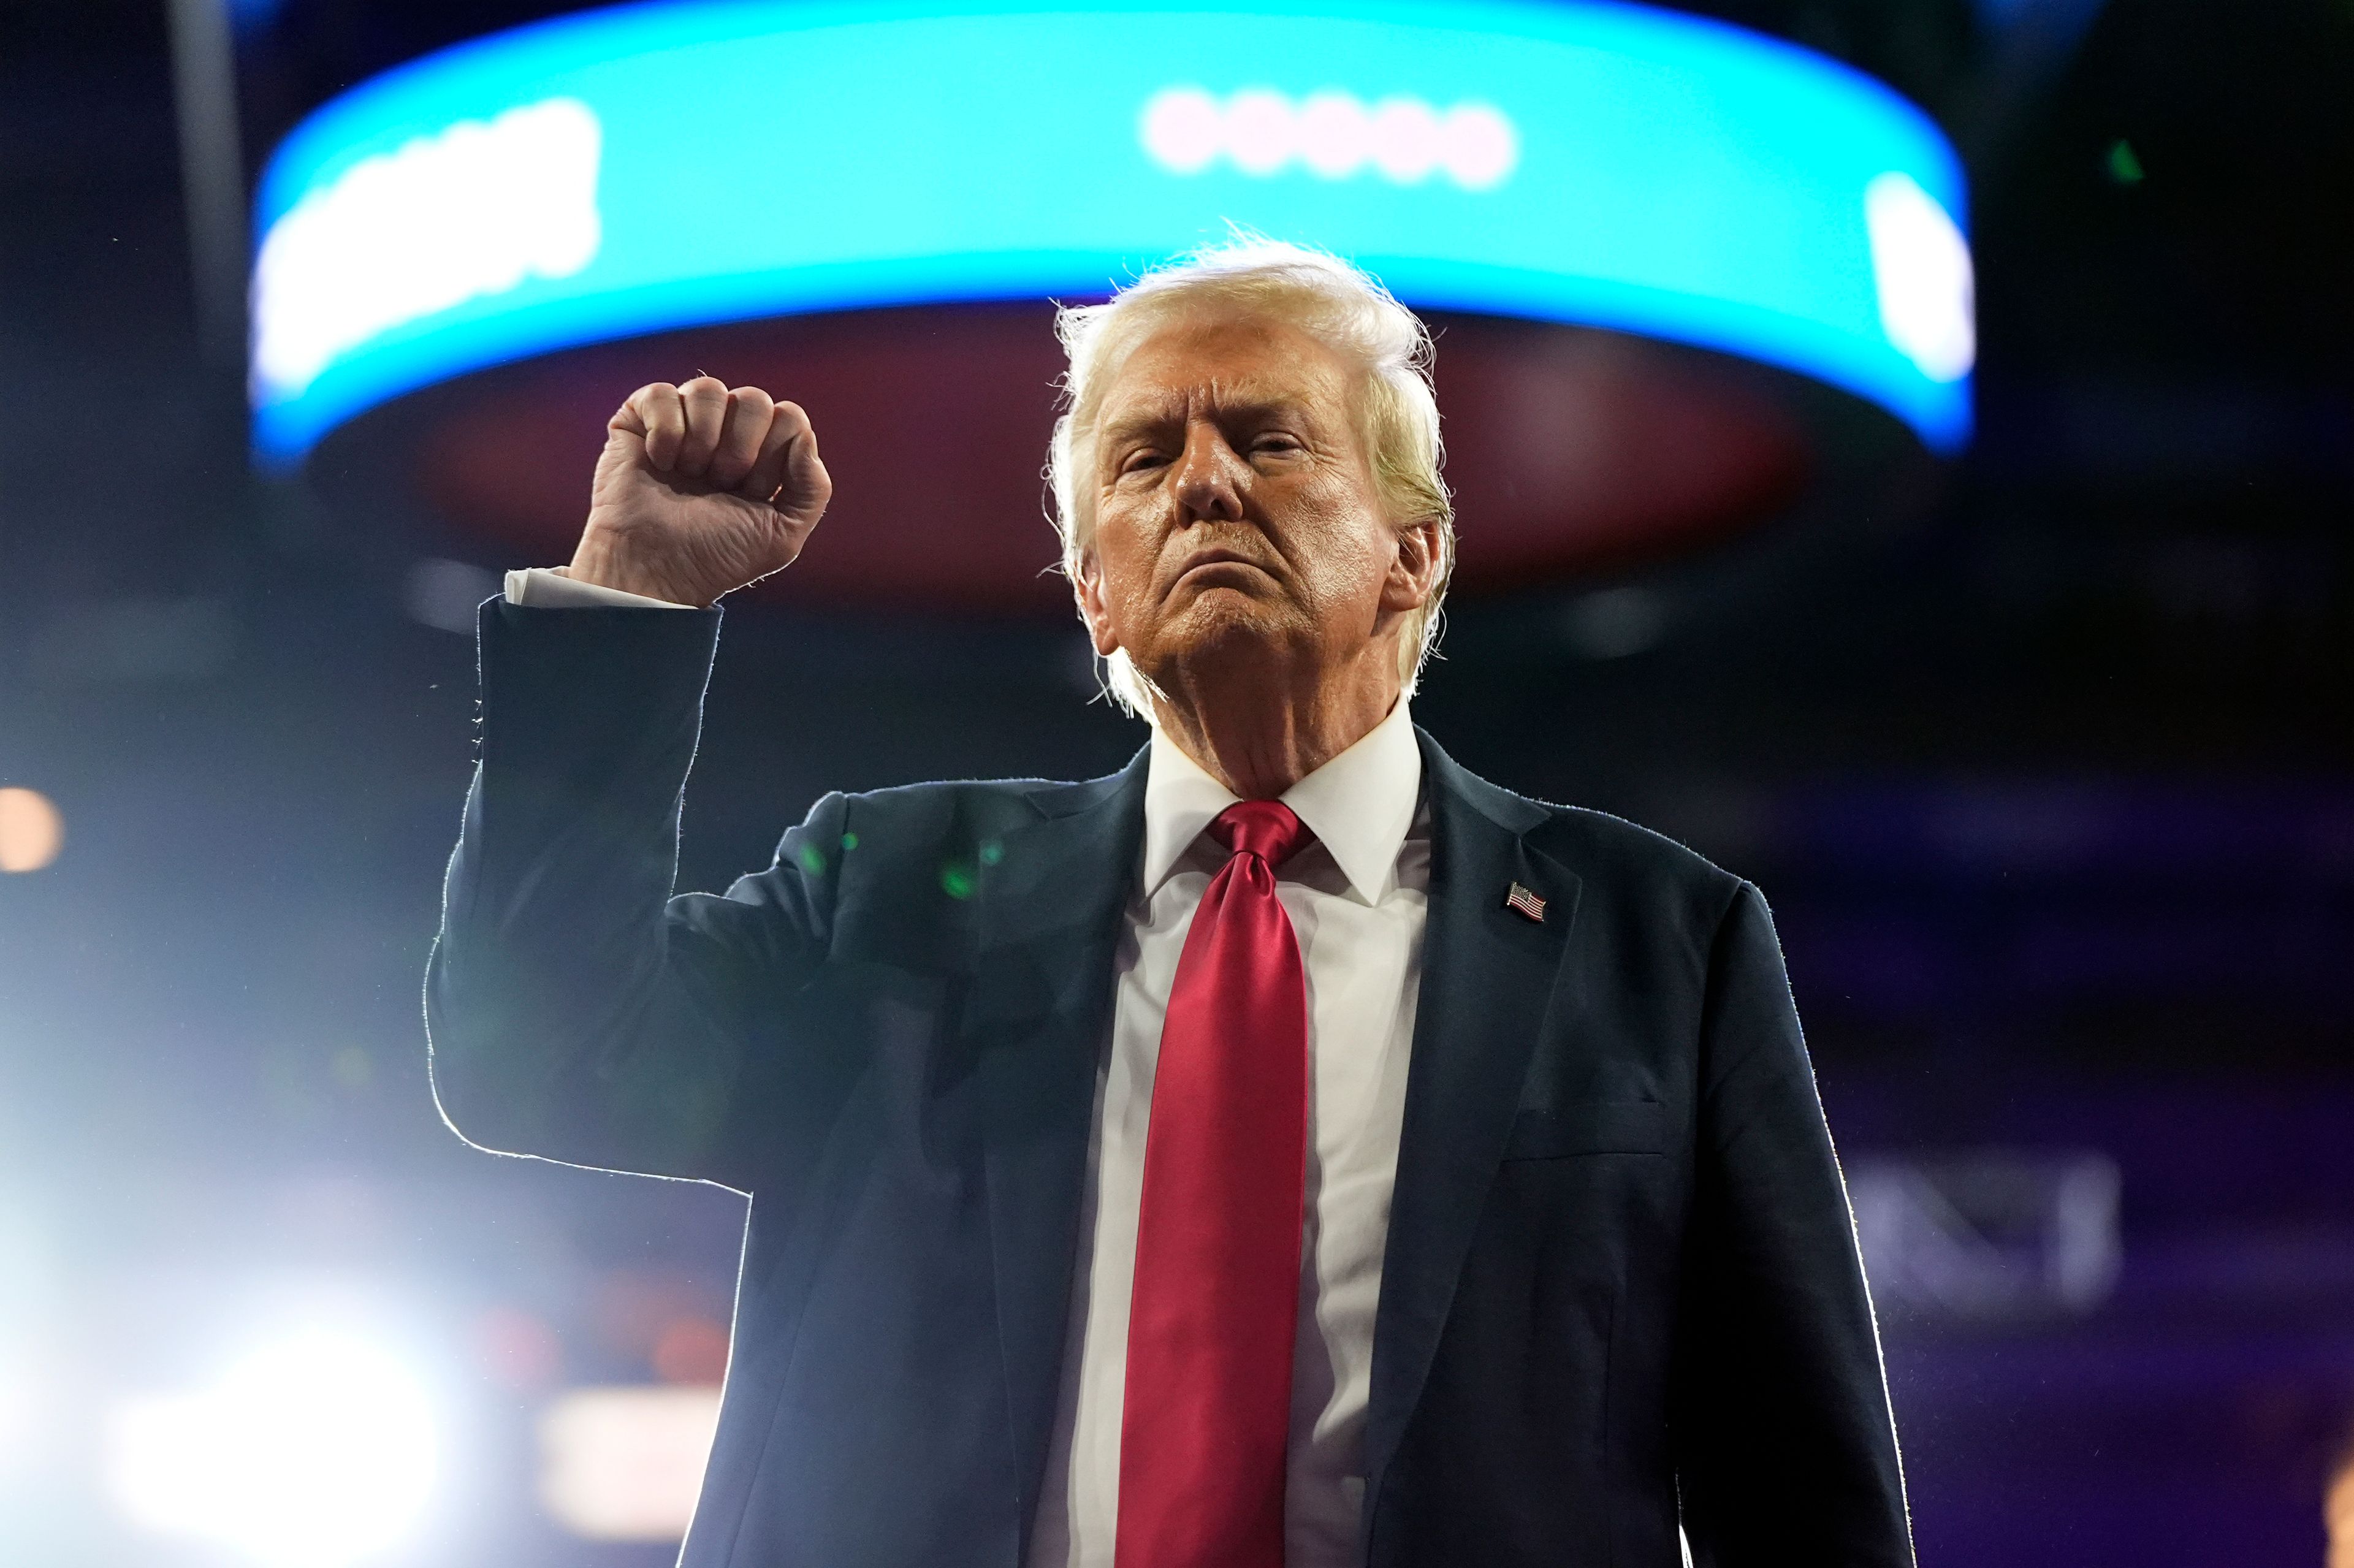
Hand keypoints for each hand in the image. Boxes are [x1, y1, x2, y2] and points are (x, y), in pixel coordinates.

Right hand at [569, 377, 831, 606]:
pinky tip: (660, 463)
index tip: (751, 493)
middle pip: (754, 399)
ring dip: (702, 439)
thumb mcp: (783, 535)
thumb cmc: (716, 556)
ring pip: (708, 388)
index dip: (774, 456)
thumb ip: (813, 487)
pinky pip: (662, 393)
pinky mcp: (639, 419)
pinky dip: (665, 431)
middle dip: (740, 449)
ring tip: (689, 474)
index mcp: (762, 455)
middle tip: (720, 484)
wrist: (656, 569)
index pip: (789, 418)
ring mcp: (683, 422)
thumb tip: (804, 434)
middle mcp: (724, 433)